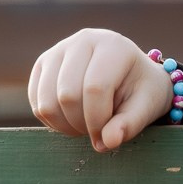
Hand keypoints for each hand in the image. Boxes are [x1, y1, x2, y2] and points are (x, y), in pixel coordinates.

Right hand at [27, 28, 170, 152]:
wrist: (129, 75)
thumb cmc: (141, 91)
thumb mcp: (146, 107)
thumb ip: (130, 124)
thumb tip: (109, 142)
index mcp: (113, 45)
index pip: (95, 88)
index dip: (98, 121)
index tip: (107, 138)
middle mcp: (83, 40)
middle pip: (67, 95)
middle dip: (82, 124)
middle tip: (97, 132)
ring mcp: (58, 50)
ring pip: (47, 102)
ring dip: (65, 126)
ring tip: (85, 126)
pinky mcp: (42, 65)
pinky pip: (36, 103)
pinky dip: (52, 121)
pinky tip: (72, 119)